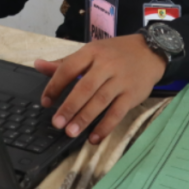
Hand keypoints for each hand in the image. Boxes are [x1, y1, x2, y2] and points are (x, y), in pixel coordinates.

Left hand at [34, 34, 165, 144]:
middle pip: (85, 87)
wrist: (150, 51)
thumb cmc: (115, 53)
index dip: (55, 85)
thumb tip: (37, 65)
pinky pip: (118, 112)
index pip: (69, 68)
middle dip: (69, 107)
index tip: (46, 102)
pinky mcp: (133, 94)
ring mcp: (121, 80)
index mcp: (92, 52)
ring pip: (100, 101)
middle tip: (57, 123)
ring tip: (71, 132)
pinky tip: (94, 137)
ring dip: (85, 118)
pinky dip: (105, 126)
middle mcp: (106, 65)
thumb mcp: (90, 52)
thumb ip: (64, 62)